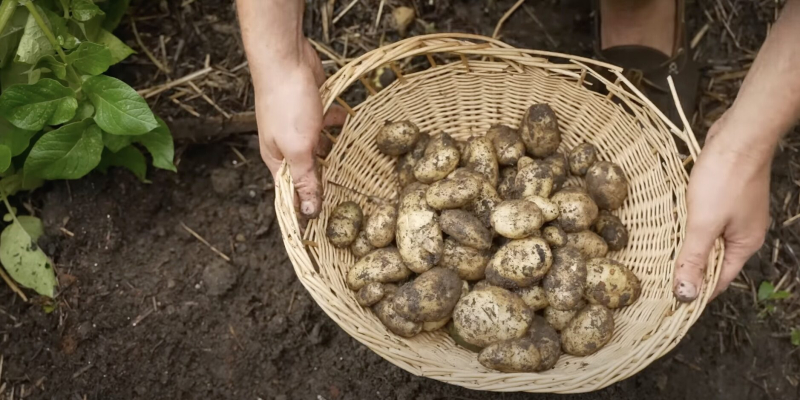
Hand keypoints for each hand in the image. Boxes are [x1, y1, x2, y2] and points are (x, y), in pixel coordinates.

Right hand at [254, 39, 345, 217]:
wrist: (286, 57)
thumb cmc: (286, 103)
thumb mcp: (298, 148)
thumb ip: (305, 179)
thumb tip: (307, 211)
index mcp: (277, 160)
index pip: (292, 193)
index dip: (307, 207)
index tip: (326, 225)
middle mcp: (287, 146)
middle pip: (308, 172)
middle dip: (326, 182)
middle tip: (352, 198)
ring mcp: (299, 126)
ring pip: (321, 148)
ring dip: (337, 153)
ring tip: (360, 166)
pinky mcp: (313, 109)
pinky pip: (329, 124)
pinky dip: (340, 126)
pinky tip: (353, 127)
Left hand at [673, 112, 771, 301]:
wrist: (739, 135)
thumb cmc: (725, 178)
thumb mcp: (704, 223)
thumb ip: (694, 258)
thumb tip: (687, 295)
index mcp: (744, 245)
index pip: (718, 281)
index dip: (694, 292)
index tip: (667, 300)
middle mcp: (742, 232)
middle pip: (712, 260)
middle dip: (686, 269)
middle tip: (654, 278)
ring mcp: (733, 213)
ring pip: (705, 238)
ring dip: (684, 245)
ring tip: (654, 255)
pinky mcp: (722, 196)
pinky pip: (702, 218)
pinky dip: (686, 224)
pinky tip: (666, 224)